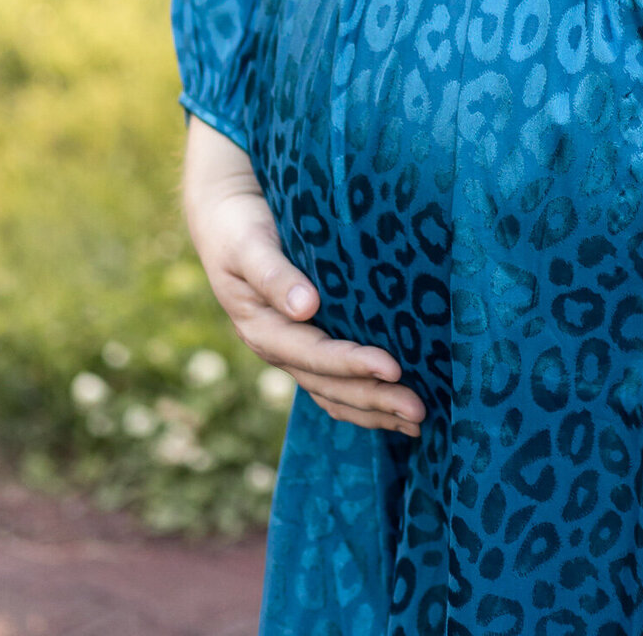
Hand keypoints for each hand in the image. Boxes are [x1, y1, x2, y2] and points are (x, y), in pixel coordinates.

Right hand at [182, 117, 425, 437]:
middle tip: (420, 411)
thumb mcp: (247, 246)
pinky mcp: (304, 343)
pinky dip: (363, 398)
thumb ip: (273, 274)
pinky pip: (333, 382)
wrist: (223, 219)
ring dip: (374, 410)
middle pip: (329, 385)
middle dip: (375, 401)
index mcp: (262, 328)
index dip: (353, 364)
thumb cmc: (238, 227)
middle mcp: (277, 348)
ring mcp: (291, 350)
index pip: (315, 355)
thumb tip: (305, 307)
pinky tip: (392, 408)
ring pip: (334, 393)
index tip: (394, 369)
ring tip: (417, 422)